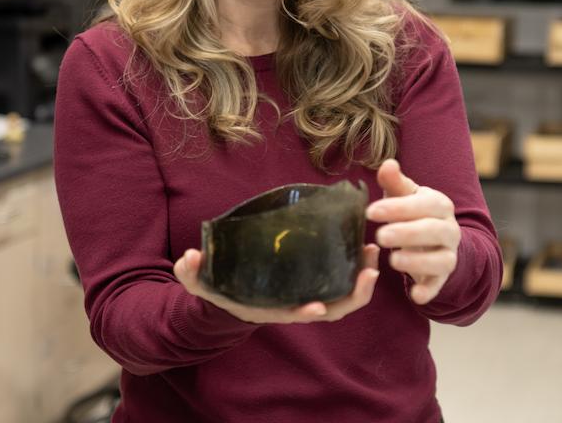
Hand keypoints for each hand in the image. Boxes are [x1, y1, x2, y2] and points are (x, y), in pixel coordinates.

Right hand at [173, 243, 379, 323]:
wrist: (233, 292)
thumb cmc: (220, 288)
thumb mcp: (202, 282)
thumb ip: (193, 272)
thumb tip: (188, 257)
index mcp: (272, 307)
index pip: (293, 314)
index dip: (306, 313)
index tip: (319, 307)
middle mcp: (295, 305)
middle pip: (333, 308)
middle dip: (354, 293)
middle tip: (370, 269)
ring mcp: (309, 294)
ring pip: (344, 295)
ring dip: (362, 277)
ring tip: (373, 251)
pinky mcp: (315, 280)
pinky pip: (341, 280)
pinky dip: (356, 268)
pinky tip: (363, 246)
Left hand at [366, 159, 460, 304]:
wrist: (438, 240)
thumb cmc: (413, 212)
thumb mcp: (404, 196)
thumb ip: (395, 182)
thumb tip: (387, 164)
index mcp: (439, 205)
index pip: (423, 204)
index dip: (398, 208)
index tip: (370, 211)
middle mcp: (449, 229)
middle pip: (433, 231)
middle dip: (406, 233)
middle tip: (380, 236)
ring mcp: (449, 254)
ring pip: (440, 260)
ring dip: (417, 261)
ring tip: (393, 260)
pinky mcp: (443, 277)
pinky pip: (439, 285)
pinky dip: (429, 291)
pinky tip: (415, 295)